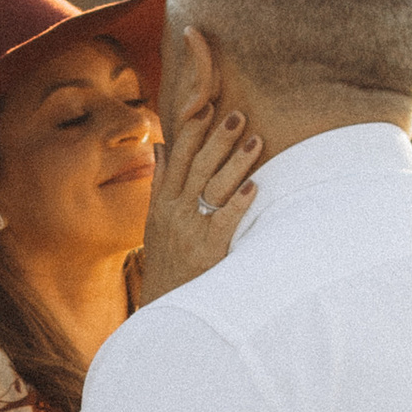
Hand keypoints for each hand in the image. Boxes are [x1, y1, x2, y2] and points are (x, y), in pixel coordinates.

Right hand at [137, 97, 262, 301]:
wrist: (166, 304)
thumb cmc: (165, 258)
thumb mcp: (154, 219)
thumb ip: (159, 182)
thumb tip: (160, 146)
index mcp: (162, 202)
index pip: (177, 158)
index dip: (192, 132)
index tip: (207, 107)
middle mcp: (175, 212)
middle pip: (198, 167)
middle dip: (218, 139)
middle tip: (238, 115)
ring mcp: (190, 230)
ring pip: (213, 188)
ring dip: (236, 163)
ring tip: (256, 141)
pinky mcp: (208, 251)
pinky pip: (225, 222)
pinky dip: (239, 202)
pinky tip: (255, 186)